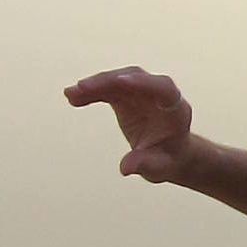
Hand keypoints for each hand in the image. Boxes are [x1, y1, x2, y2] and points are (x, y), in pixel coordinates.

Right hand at [64, 66, 197, 183]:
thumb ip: (146, 165)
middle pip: (136, 78)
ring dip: (95, 85)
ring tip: (71, 94)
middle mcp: (160, 94)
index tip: (121, 81)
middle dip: (110, 81)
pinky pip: (108, 89)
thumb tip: (126, 168)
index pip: (164, 88)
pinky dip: (90, 92)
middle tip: (84, 88)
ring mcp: (142, 92)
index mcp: (176, 109)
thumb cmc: (167, 159)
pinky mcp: (127, 94)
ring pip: (119, 80)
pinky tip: (72, 97)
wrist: (167, 155)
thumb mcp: (160, 167)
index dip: (143, 83)